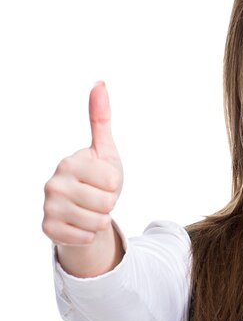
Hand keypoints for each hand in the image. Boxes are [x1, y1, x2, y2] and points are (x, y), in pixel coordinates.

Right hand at [42, 81, 123, 246]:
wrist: (83, 208)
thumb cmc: (98, 178)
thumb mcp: (105, 150)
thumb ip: (101, 119)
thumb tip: (100, 83)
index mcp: (70, 162)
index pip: (113, 182)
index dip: (115, 184)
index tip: (103, 181)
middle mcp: (53, 183)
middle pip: (106, 203)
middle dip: (110, 204)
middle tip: (97, 198)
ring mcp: (48, 207)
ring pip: (98, 223)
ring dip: (101, 220)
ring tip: (91, 210)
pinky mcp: (48, 229)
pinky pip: (86, 237)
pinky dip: (90, 234)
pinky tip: (81, 224)